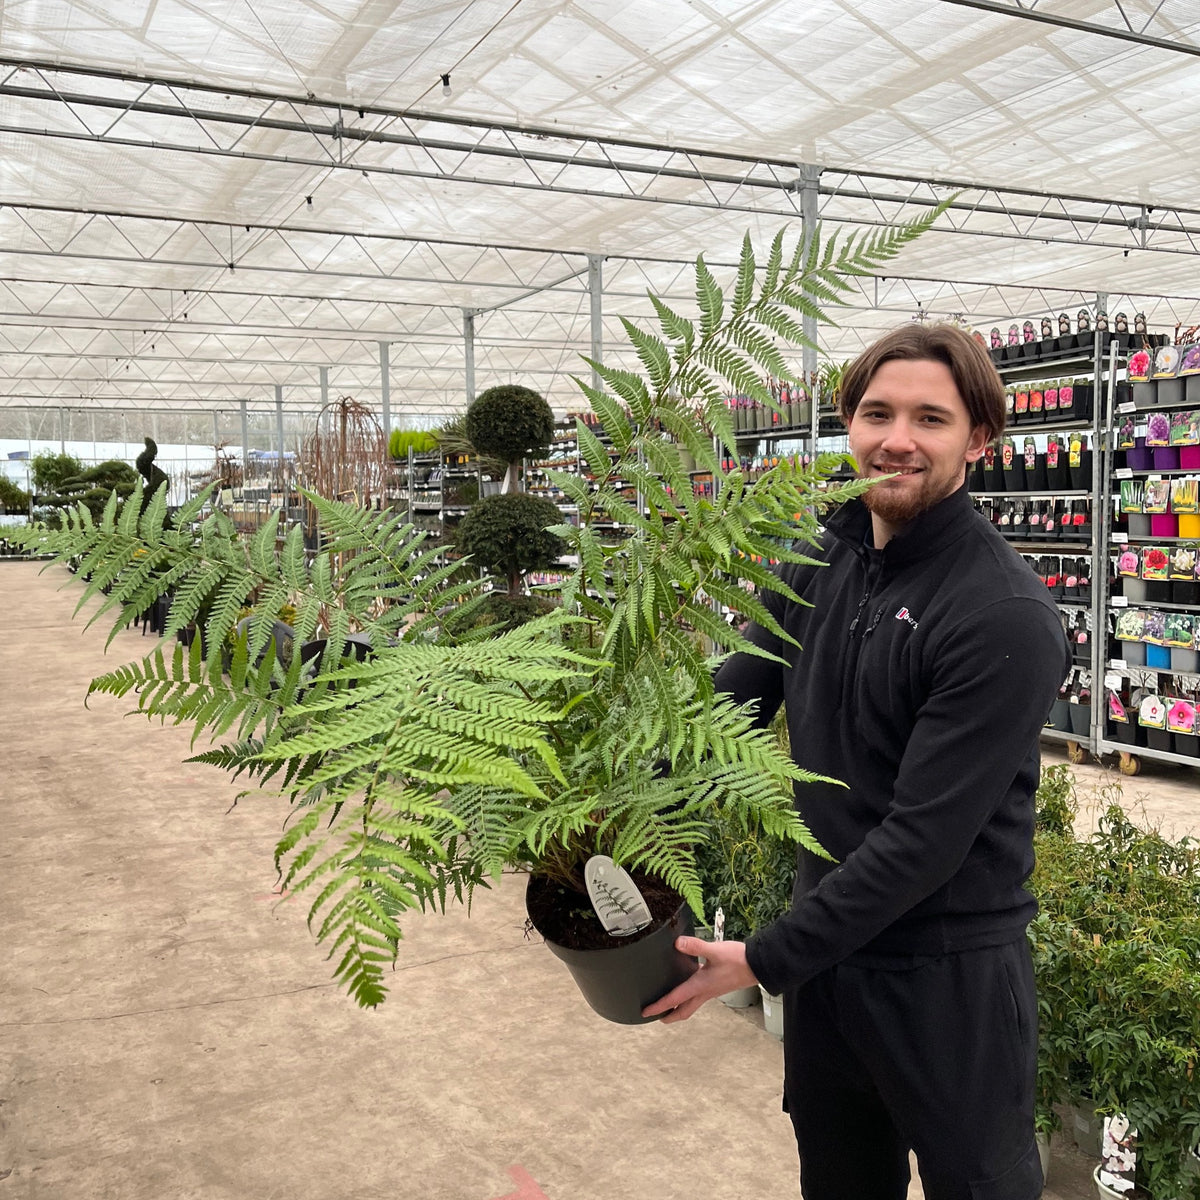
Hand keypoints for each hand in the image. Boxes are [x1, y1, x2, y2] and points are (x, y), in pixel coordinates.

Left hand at [642, 936, 757, 1023]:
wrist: (757, 965)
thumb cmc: (738, 960)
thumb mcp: (714, 951)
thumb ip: (695, 946)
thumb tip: (677, 943)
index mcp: (699, 986)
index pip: (674, 1000)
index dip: (658, 1006)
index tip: (645, 1012)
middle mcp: (704, 992)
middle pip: (683, 1011)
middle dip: (668, 1016)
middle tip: (655, 1016)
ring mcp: (710, 990)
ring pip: (690, 1005)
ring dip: (678, 1007)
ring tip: (667, 1004)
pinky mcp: (716, 985)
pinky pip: (698, 995)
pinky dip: (688, 995)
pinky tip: (687, 981)